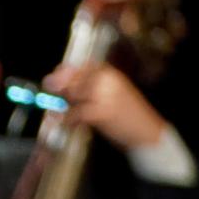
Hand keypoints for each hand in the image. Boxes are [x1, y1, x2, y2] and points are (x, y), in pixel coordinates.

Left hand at [42, 61, 168, 152]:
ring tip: (58, 114)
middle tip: (50, 94)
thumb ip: (95, 89)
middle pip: (76, 80)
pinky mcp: (102, 112)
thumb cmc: (130, 116)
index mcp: (112, 75)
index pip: (84, 67)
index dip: (67, 70)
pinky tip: (67, 124)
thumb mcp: (115, 95)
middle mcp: (108, 81)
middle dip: (60, 87)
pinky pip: (77, 114)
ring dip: (63, 106)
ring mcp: (105, 96)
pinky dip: (68, 120)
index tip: (55, 75)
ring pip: (74, 96)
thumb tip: (68, 86)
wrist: (148, 132)